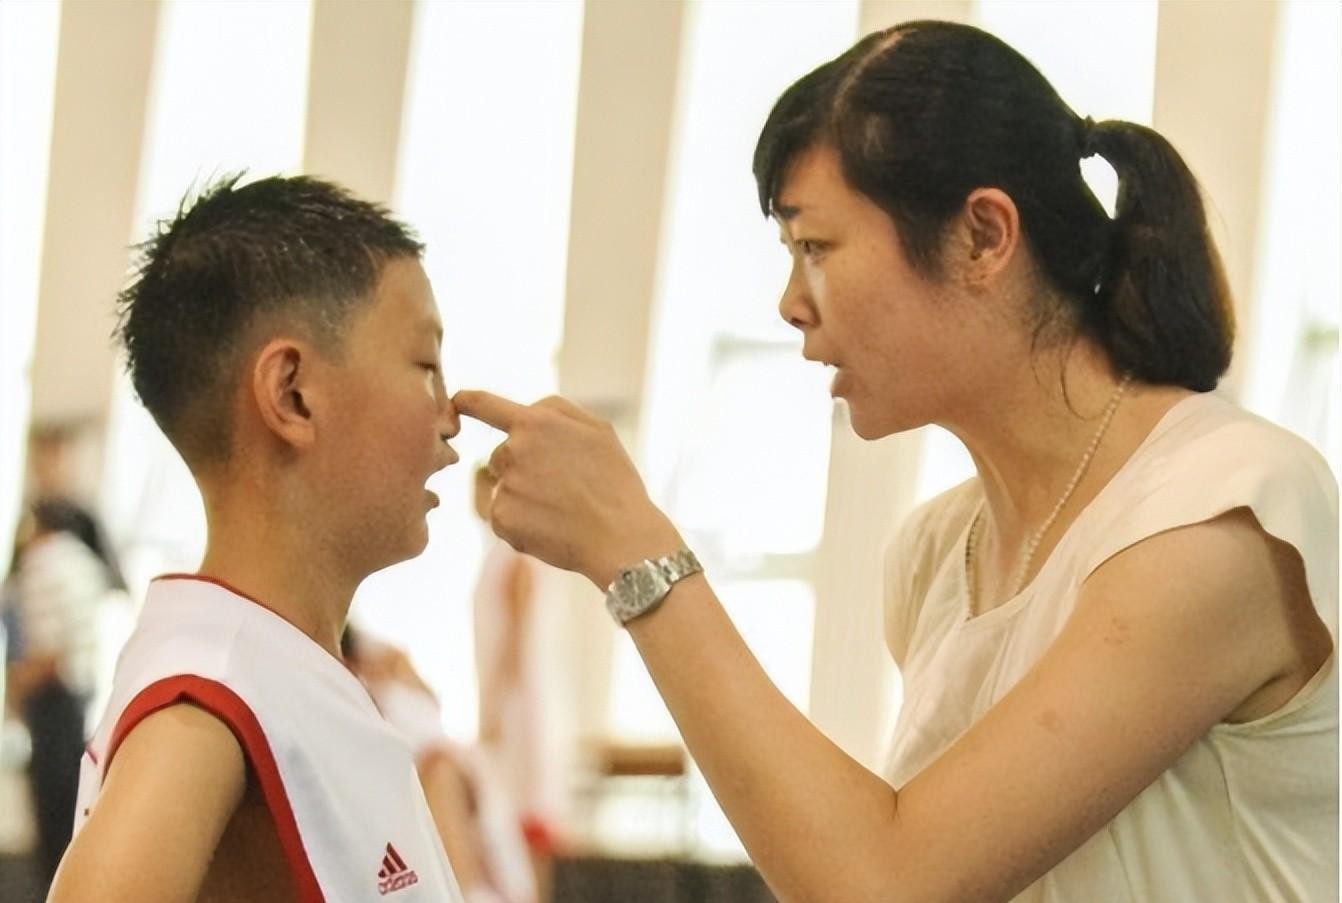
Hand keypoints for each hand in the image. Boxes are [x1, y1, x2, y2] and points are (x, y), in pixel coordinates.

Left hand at [453, 390, 682, 586]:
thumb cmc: (614, 482)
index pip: (484, 404)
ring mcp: (504, 486)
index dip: (465, 401)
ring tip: (560, 509)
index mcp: (535, 423)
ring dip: (522, 496)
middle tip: (562, 488)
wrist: (620, 537)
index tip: (455, 402)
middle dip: (522, 468)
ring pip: (502, 487)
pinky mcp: (500, 519)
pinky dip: (521, 523)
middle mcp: (512, 450)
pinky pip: (503, 516)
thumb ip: (557, 411)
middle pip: (500, 456)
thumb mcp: (598, 430)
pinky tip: (551, 527)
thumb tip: (528, 409)